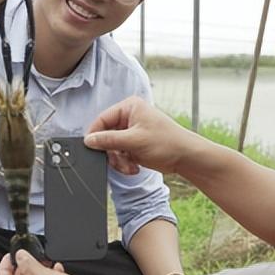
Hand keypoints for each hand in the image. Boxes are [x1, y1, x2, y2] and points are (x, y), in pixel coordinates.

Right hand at [84, 96, 203, 175]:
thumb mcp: (134, 141)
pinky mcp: (134, 145)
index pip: (102, 119)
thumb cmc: (167, 142)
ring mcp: (131, 132)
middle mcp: (129, 117)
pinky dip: (124, 163)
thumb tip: (89, 140)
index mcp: (129, 107)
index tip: (91, 149)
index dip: (95, 135)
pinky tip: (134, 167)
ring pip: (111, 148)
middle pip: (106, 136)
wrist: (185, 157)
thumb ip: (109, 140)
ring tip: (130, 166)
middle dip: (112, 152)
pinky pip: (120, 155)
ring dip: (118, 161)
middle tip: (119, 161)